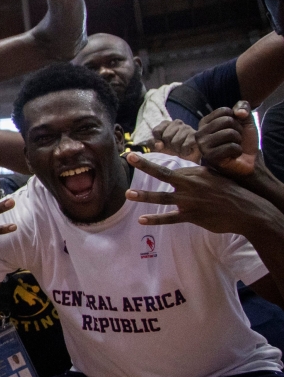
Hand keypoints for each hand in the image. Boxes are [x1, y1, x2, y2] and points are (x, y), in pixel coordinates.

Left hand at [125, 152, 276, 234]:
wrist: (247, 210)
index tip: (134, 156)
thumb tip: (183, 171)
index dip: (151, 164)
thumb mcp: (214, 177)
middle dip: (145, 166)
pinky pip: (171, 218)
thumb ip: (196, 174)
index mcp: (196, 174)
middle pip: (164, 174)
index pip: (170, 168)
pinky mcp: (192, 216)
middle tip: (129, 157)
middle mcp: (191, 185)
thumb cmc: (230, 192)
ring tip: (128, 194)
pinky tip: (142, 220)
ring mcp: (190, 201)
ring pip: (163, 197)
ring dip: (145, 195)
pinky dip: (156, 219)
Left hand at [151, 119, 199, 161]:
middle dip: (168, 145)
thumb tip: (159, 144)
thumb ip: (152, 143)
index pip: (156, 131)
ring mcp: (187, 128)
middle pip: (166, 137)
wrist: (186, 159)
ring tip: (180, 148)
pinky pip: (185, 146)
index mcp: (166, 123)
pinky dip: (184, 152)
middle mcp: (177, 123)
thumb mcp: (156, 147)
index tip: (162, 143)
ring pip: (175, 142)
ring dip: (177, 149)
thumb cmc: (170, 151)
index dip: (158, 141)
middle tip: (173, 147)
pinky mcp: (195, 135)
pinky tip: (187, 150)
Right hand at [197, 102, 257, 176]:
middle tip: (235, 140)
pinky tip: (233, 156)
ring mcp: (203, 146)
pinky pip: (230, 147)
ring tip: (234, 147)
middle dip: (238, 131)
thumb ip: (242, 106)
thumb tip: (239, 112)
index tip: (234, 129)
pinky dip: (238, 151)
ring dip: (238, 141)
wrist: (249, 160)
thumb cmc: (244, 140)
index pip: (224, 111)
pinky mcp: (210, 157)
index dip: (236, 119)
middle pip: (227, 121)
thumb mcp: (245, 120)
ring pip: (229, 133)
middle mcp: (200, 133)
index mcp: (205, 123)